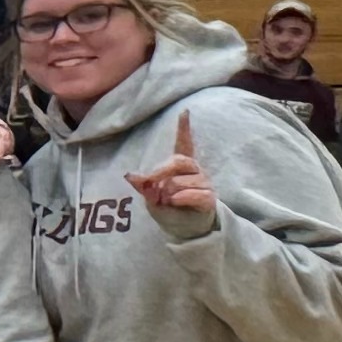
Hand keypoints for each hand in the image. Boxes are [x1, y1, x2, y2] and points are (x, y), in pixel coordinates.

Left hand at [128, 109, 216, 223]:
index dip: (184, 129)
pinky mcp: (210, 197)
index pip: (184, 144)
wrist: (185, 229)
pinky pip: (194, 194)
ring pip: (181, 181)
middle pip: (177, 161)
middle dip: (159, 173)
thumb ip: (144, 185)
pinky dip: (180, 199)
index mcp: (181, 166)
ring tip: (167, 201)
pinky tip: (174, 202)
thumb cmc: (169, 209)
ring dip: (168, 194)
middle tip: (153, 188)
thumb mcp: (151, 197)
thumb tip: (131, 176)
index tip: (184, 112)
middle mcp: (195, 170)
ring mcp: (204, 182)